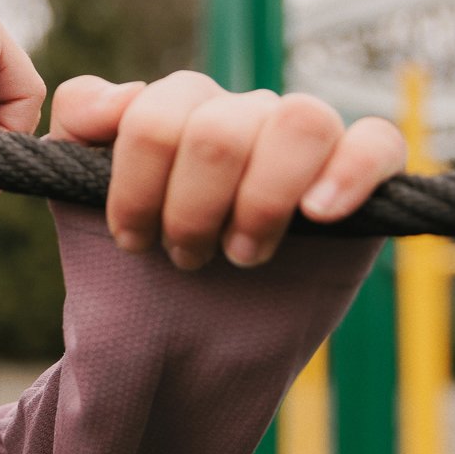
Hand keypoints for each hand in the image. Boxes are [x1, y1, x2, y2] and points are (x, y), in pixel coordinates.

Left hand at [0, 71, 404, 269]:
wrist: (189, 354)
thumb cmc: (141, 281)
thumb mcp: (85, 209)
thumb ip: (77, 133)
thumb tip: (115, 99)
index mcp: (177, 113)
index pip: (151, 110)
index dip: (134, 181)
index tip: (129, 240)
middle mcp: (242, 116)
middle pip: (218, 124)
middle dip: (191, 207)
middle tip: (187, 260)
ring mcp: (302, 144)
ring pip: (298, 120)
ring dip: (260, 200)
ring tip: (243, 256)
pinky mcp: (360, 180)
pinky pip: (376, 142)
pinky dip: (349, 171)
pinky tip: (318, 214)